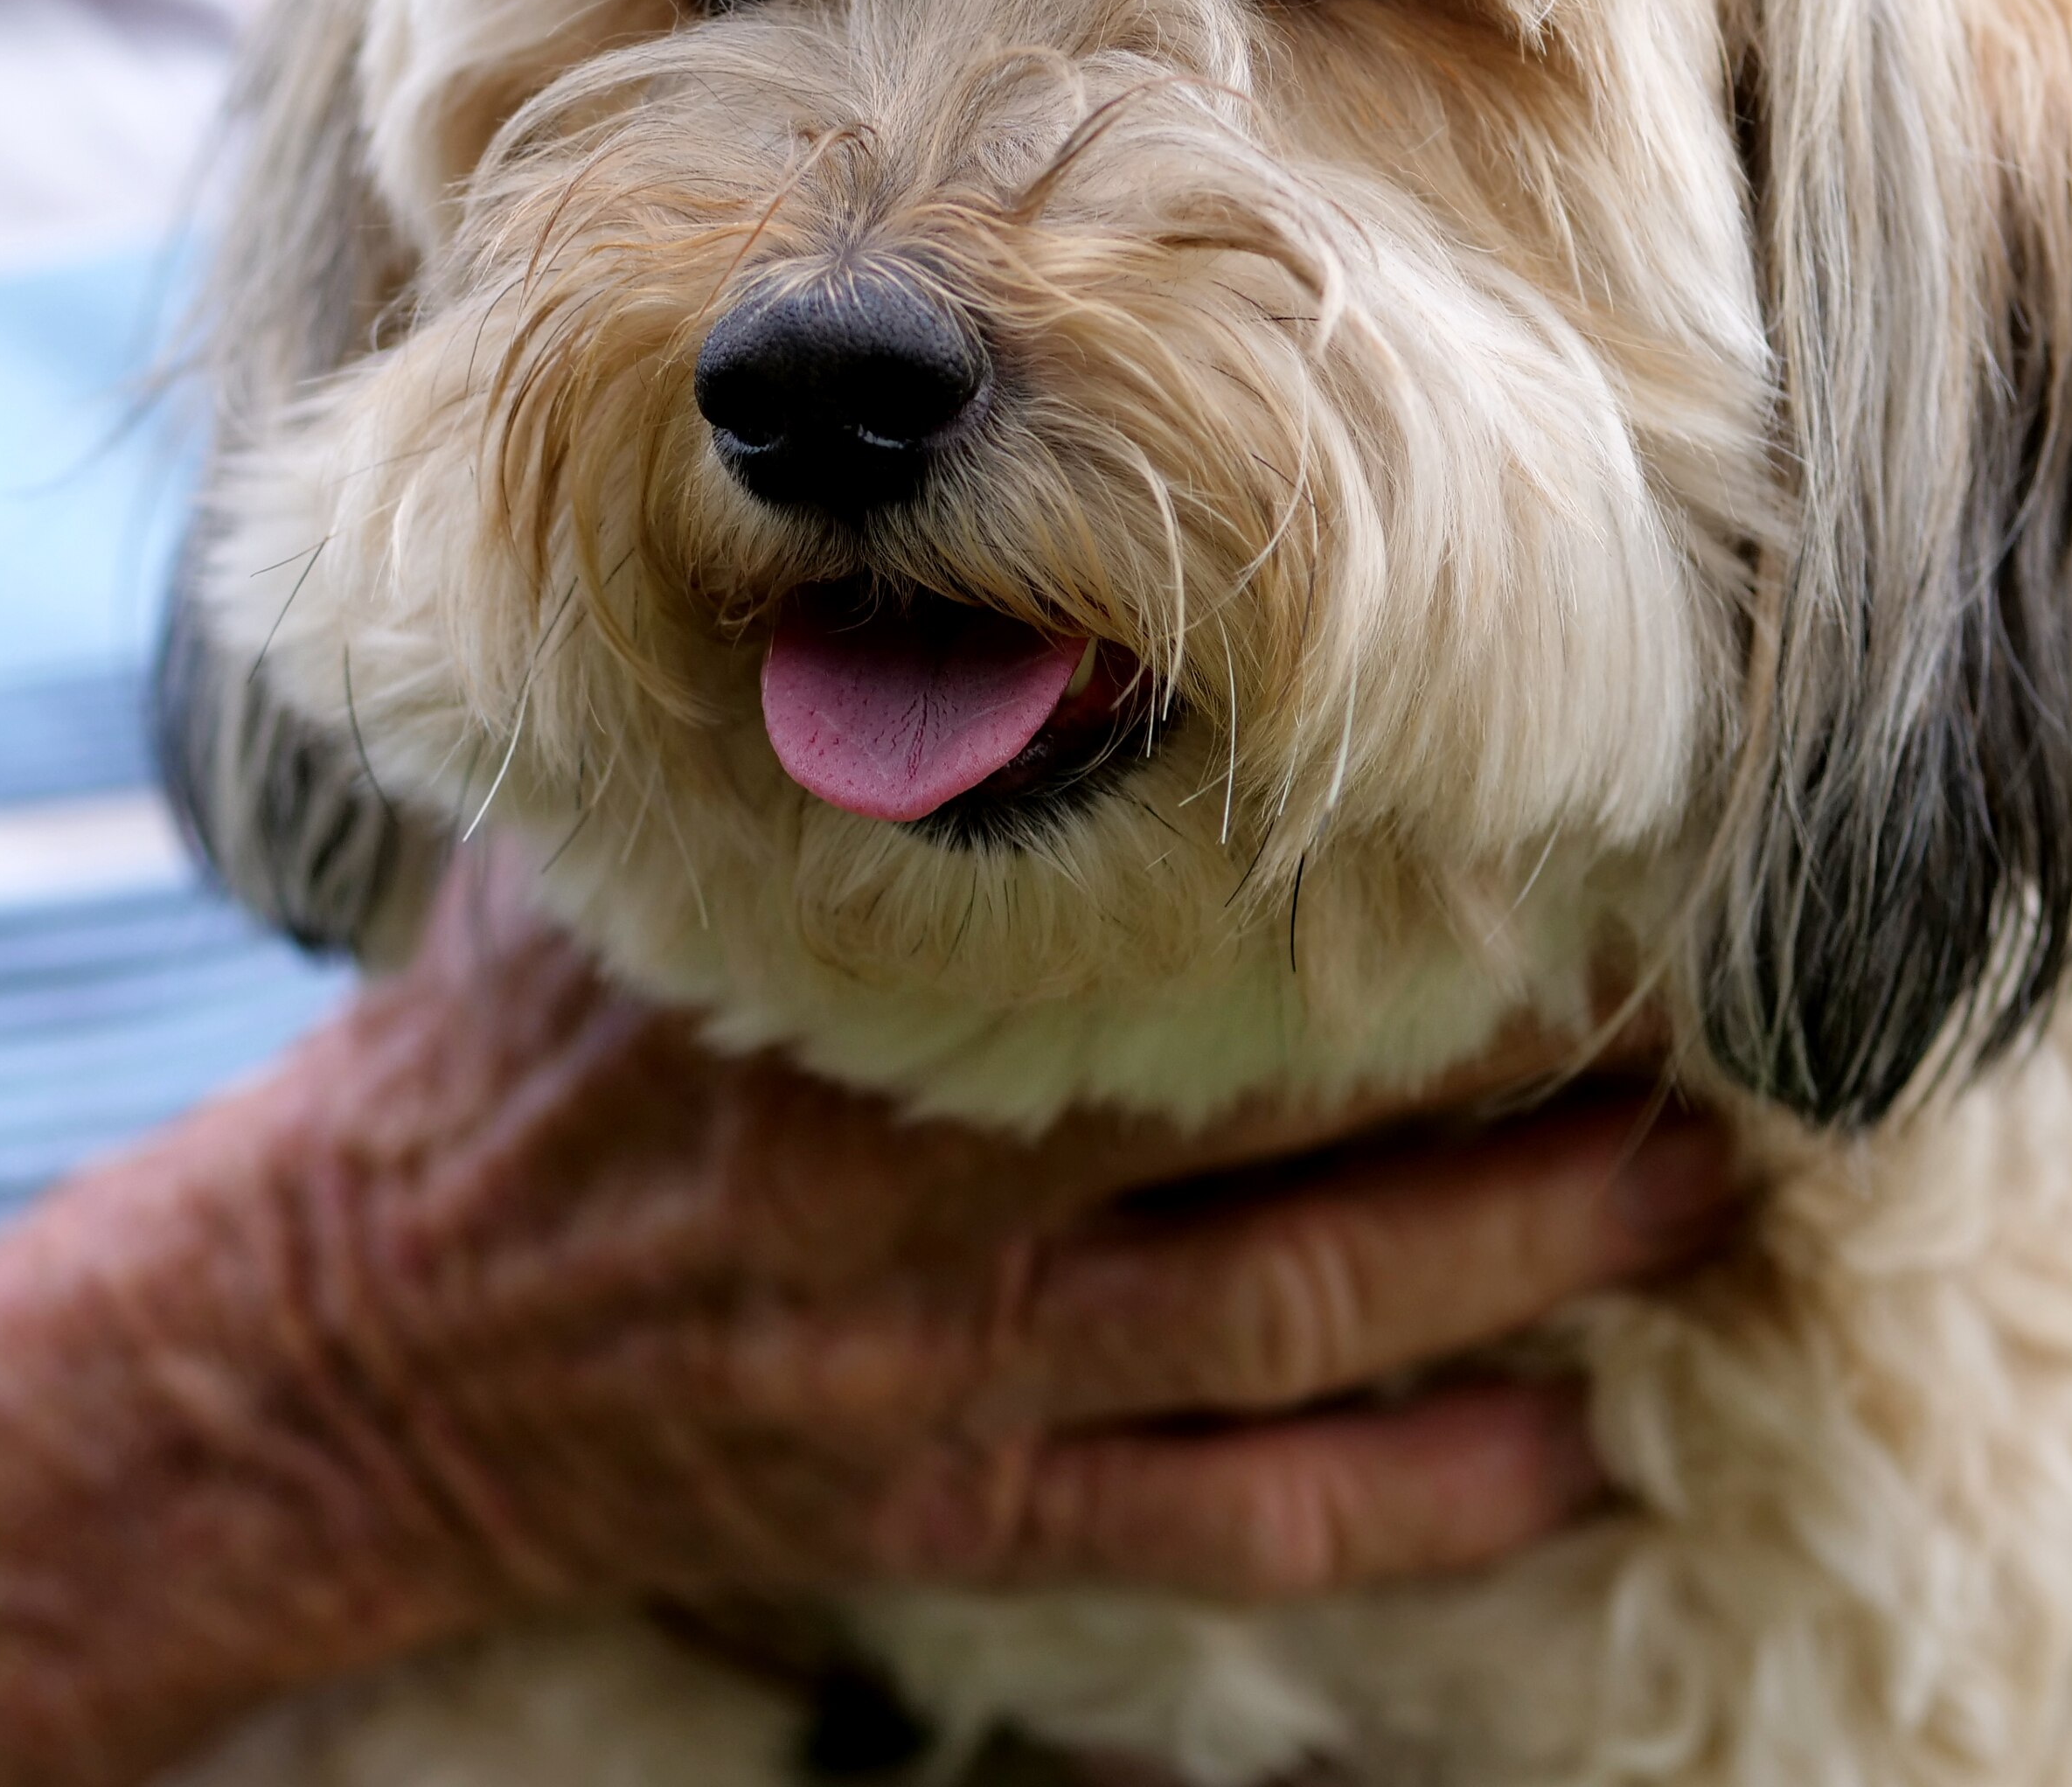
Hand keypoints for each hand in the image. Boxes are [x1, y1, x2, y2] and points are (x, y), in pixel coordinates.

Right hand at [255, 841, 1739, 1620]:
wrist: (355, 1341)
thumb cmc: (511, 1045)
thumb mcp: (608, 842)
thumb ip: (772, 717)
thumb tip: (902, 542)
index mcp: (855, 996)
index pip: (1166, 920)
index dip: (1373, 875)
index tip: (1546, 812)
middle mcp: (934, 1195)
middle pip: (1287, 1128)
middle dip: (1516, 1075)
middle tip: (1715, 1001)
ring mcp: (957, 1377)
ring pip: (1296, 1329)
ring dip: (1521, 1267)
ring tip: (1705, 1202)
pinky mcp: (958, 1511)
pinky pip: (1222, 1528)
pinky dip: (1410, 1505)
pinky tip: (1572, 1463)